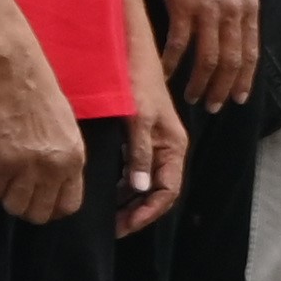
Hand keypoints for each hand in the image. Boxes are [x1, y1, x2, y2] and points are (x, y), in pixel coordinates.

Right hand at [0, 43, 87, 226]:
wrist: (16, 75)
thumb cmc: (42, 96)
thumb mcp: (68, 131)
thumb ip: (65, 159)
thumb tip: (57, 185)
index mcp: (74, 159)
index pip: (69, 205)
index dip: (52, 209)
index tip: (41, 203)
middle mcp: (54, 167)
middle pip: (39, 213)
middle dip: (26, 208)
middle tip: (17, 194)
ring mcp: (27, 166)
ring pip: (14, 206)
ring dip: (6, 197)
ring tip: (4, 181)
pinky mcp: (0, 160)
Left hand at [120, 69, 186, 237]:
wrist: (130, 52)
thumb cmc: (137, 82)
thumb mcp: (139, 119)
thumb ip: (139, 154)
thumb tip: (139, 189)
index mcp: (174, 147)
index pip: (167, 191)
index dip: (148, 212)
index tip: (124, 226)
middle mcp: (168, 150)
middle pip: (158, 192)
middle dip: (137, 212)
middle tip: (112, 228)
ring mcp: (155, 145)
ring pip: (146, 183)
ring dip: (129, 201)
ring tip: (106, 215)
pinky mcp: (141, 139)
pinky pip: (135, 171)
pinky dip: (123, 185)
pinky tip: (106, 192)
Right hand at [159, 0, 259, 114]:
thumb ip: (236, 13)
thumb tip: (232, 43)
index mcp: (249, 7)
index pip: (251, 52)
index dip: (245, 79)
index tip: (238, 99)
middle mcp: (233, 10)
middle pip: (231, 61)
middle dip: (222, 88)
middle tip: (213, 106)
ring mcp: (209, 9)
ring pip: (208, 58)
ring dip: (200, 83)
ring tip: (192, 97)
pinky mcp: (183, 5)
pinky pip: (179, 44)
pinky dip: (171, 63)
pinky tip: (165, 75)